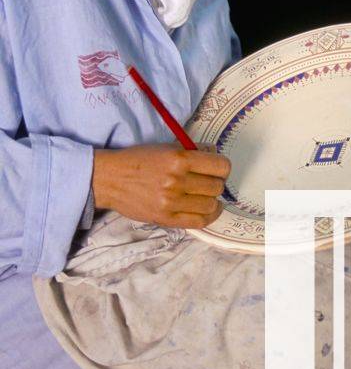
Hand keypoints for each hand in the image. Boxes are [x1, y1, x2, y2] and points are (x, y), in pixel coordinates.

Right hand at [92, 144, 230, 228]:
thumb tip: (216, 155)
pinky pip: (199, 221)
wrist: (110, 179)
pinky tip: (208, 210)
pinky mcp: (165, 218)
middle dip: (216, 183)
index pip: (221, 166)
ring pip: (210, 205)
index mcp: (179, 159)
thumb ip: (193, 151)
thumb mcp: (166, 147)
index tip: (217, 170)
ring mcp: (171, 202)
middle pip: (217, 187)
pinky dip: (209, 216)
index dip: (222, 168)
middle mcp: (177, 181)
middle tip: (207, 182)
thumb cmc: (139, 160)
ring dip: (211, 200)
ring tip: (205, 196)